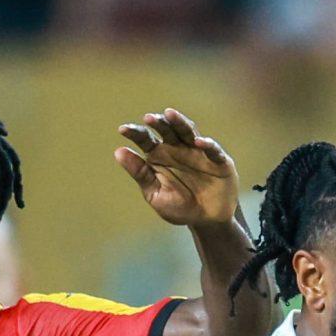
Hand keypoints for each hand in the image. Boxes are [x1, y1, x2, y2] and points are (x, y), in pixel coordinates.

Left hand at [115, 109, 242, 228]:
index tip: (123, 130)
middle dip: (158, 122)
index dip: (135, 133)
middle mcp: (177, 148)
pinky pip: (212, 149)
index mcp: (159, 155)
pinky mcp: (218, 160)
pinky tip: (198, 143)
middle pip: (166, 130)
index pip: (145, 139)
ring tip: (169, 114)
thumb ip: (140, 173)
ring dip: (179, 122)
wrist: (206, 220)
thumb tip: (118, 152)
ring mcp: (197, 152)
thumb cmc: (178, 207)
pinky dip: (207, 144)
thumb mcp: (155, 193)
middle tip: (148, 118)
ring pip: (188, 131)